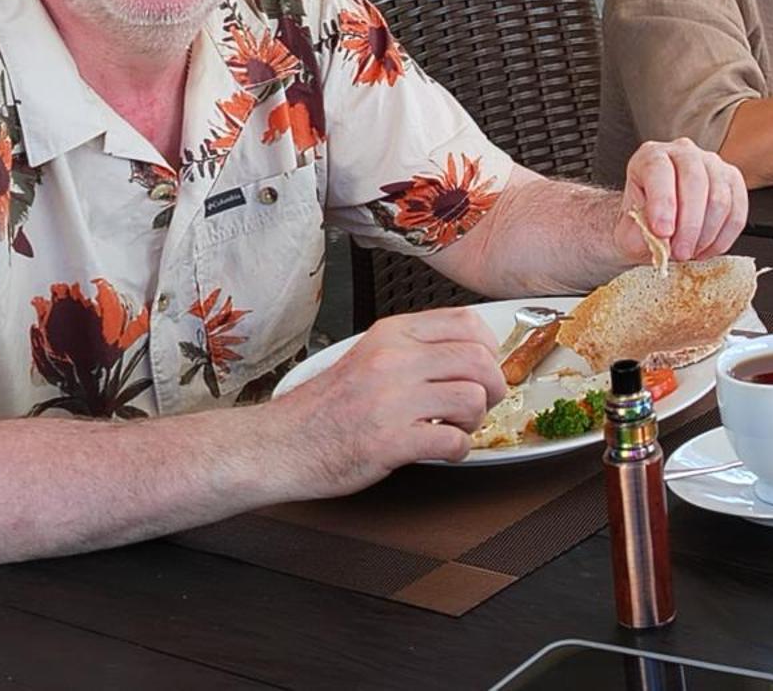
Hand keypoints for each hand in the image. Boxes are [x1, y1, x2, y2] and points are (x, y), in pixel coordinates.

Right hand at [268, 307, 506, 491]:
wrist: (279, 445)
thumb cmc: (324, 408)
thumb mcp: (369, 356)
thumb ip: (414, 350)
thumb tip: (469, 355)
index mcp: (391, 334)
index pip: (467, 322)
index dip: (489, 347)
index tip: (485, 366)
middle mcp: (393, 360)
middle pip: (479, 360)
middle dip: (493, 386)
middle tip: (482, 402)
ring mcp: (392, 399)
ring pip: (472, 398)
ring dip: (475, 420)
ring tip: (456, 427)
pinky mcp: (389, 440)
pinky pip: (452, 440)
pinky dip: (458, 449)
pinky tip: (442, 449)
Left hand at [618, 138, 748, 263]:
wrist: (656, 227)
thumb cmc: (642, 224)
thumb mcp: (630, 232)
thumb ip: (642, 234)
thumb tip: (661, 239)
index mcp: (650, 156)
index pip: (659, 171)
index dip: (663, 203)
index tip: (662, 232)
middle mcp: (683, 153)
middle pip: (694, 181)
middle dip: (689, 224)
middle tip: (680, 252)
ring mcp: (712, 164)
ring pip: (720, 198)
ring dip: (707, 234)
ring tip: (691, 252)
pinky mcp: (733, 181)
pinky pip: (737, 211)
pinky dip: (724, 237)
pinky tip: (708, 249)